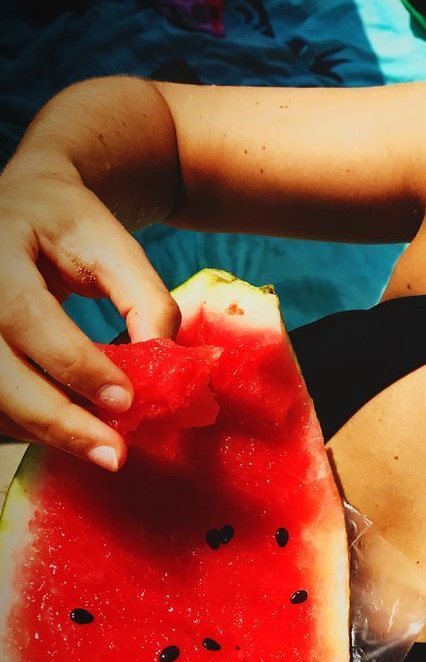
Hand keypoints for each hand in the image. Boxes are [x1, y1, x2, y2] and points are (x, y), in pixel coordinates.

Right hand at [0, 159, 178, 466]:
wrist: (22, 206)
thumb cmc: (69, 226)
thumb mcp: (112, 244)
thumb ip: (144, 297)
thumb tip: (166, 361)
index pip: (27, 317)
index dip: (74, 364)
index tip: (126, 400)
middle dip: (57, 421)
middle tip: (114, 456)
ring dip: (46, 431)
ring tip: (102, 448)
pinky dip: (32, 426)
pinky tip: (75, 434)